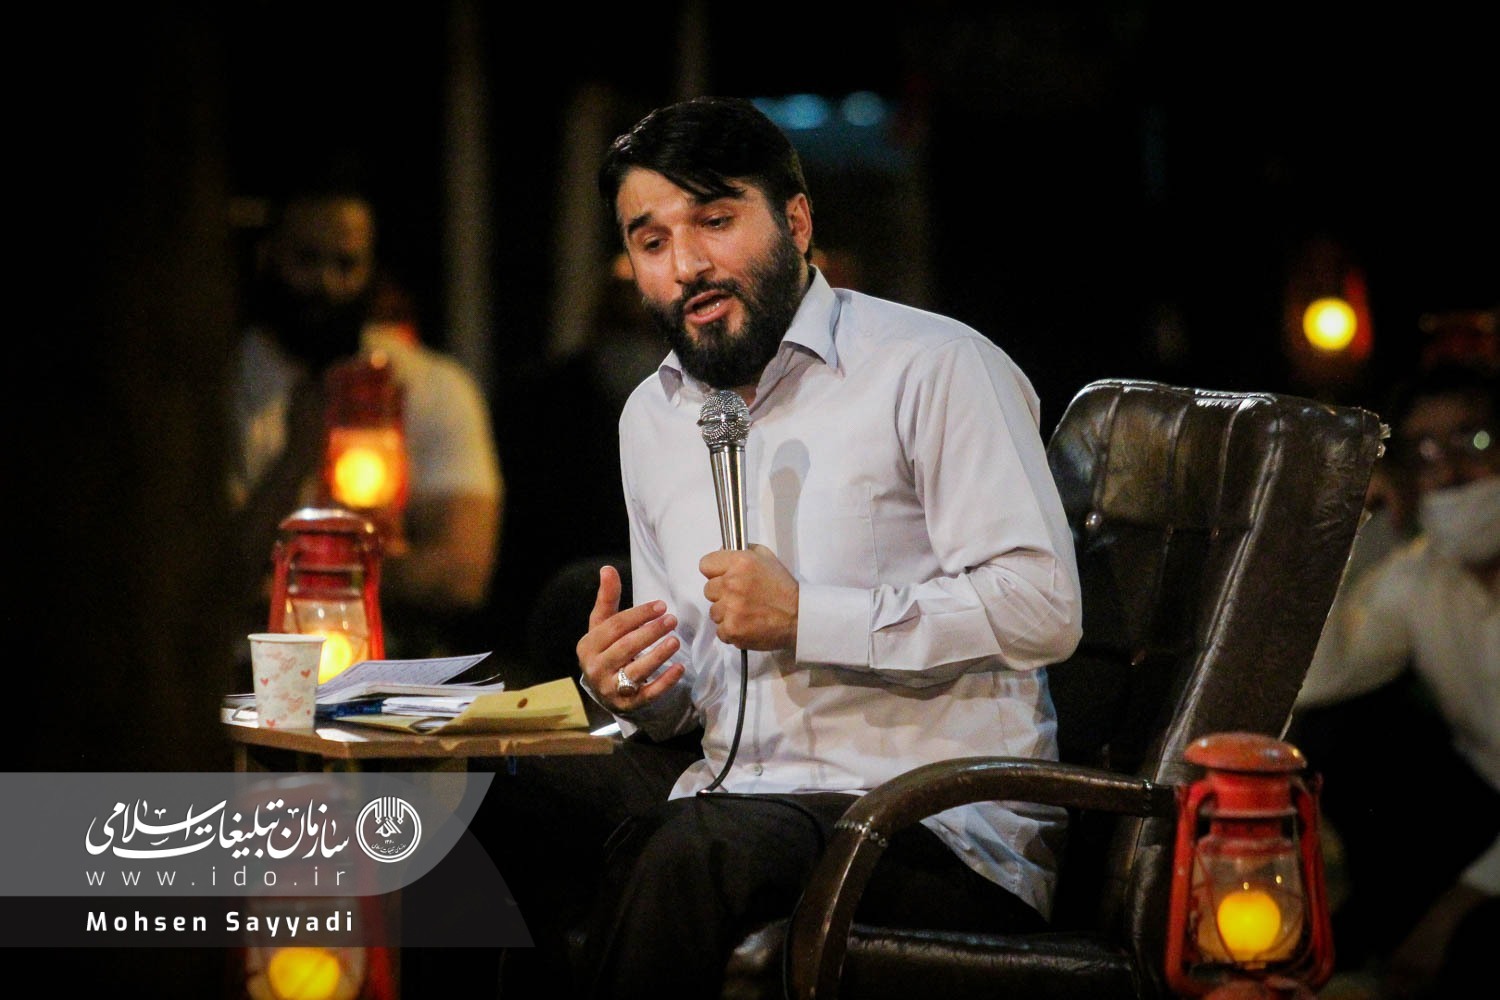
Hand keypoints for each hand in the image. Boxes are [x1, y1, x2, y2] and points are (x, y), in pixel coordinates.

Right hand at [576, 564, 684, 711]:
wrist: (604, 688)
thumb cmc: (606, 649)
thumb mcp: (602, 624)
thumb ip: (607, 598)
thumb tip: (607, 568)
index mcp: (588, 646)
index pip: (614, 627)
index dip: (638, 615)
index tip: (660, 605)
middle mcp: (596, 669)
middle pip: (626, 647)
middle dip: (650, 632)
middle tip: (672, 619)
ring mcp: (611, 689)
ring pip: (637, 670)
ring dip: (659, 655)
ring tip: (676, 640)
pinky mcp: (628, 704)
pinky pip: (648, 693)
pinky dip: (665, 681)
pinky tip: (679, 668)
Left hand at [699, 543, 797, 650]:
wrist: (799, 618)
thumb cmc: (783, 588)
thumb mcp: (766, 558)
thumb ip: (743, 551)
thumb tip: (721, 552)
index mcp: (740, 562)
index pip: (705, 564)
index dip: (714, 572)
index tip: (723, 577)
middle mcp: (732, 583)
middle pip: (708, 589)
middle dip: (721, 594)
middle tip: (740, 597)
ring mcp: (730, 608)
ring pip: (713, 612)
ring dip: (726, 614)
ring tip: (746, 613)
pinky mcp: (732, 630)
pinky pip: (720, 630)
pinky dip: (731, 631)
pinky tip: (746, 625)